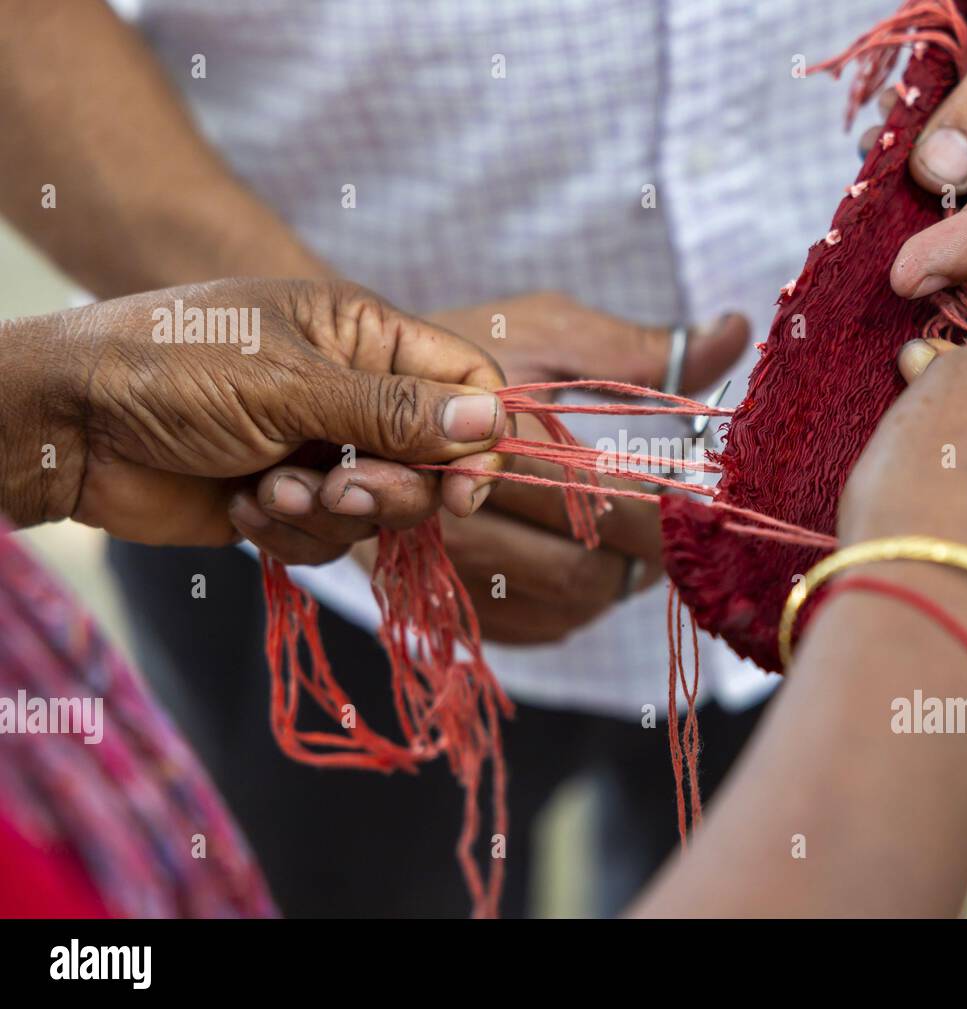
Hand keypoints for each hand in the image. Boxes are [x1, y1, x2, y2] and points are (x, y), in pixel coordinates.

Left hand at [6, 279, 506, 563]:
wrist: (67, 426)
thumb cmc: (173, 370)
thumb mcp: (292, 385)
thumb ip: (395, 412)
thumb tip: (490, 423)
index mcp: (366, 337)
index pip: (467, 383)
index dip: (479, 437)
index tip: (463, 488)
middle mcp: (354, 393)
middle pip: (434, 459)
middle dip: (394, 487)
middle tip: (344, 486)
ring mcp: (321, 448)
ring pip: (381, 507)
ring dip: (330, 510)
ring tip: (269, 488)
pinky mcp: (287, 498)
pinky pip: (331, 537)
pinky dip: (292, 532)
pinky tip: (242, 507)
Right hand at [413, 291, 749, 642]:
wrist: (372, 389)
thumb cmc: (472, 350)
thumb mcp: (551, 331)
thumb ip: (643, 349)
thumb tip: (737, 330)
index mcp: (499, 445)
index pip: (608, 503)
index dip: (667, 510)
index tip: (702, 496)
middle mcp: (464, 517)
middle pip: (590, 570)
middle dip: (649, 555)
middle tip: (682, 528)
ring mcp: (452, 563)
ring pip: (568, 604)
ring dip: (617, 581)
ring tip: (641, 542)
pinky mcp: (451, 594)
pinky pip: (536, 626)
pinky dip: (578, 604)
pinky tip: (592, 564)